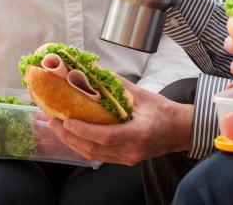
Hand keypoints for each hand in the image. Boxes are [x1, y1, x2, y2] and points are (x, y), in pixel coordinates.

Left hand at [48, 78, 193, 165]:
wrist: (180, 130)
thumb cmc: (165, 112)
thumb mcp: (143, 95)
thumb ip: (118, 85)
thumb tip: (96, 71)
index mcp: (139, 134)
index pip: (106, 136)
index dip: (84, 130)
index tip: (67, 120)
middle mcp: (131, 150)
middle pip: (93, 149)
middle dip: (69, 136)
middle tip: (52, 121)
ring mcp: (128, 158)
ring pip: (93, 155)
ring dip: (71, 142)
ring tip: (56, 128)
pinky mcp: (124, 160)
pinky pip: (99, 156)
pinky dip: (82, 146)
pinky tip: (72, 136)